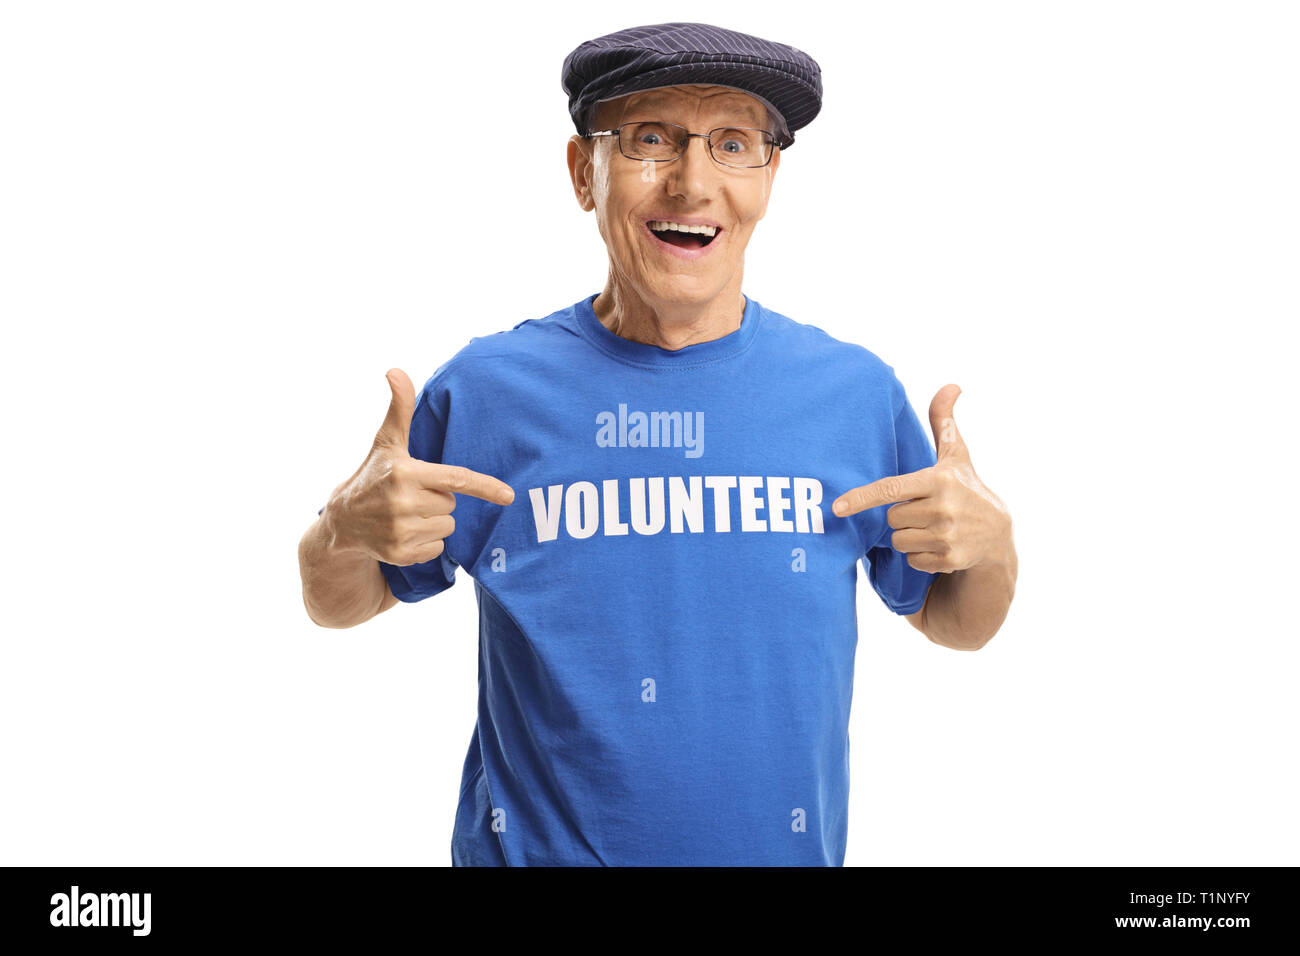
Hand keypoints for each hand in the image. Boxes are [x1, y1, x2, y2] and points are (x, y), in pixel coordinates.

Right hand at [322, 368, 514, 565]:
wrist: (342, 521)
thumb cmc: (374, 475)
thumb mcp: (387, 442)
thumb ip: (400, 408)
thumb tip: (395, 370)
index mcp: (405, 473)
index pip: (456, 480)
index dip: (485, 487)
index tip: (509, 495)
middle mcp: (402, 503)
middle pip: (452, 504)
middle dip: (438, 499)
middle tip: (412, 495)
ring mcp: (400, 531)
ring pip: (448, 526)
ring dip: (434, 521)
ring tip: (406, 513)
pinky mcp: (400, 554)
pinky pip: (437, 547)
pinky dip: (427, 541)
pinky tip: (404, 532)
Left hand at [831, 384, 1010, 573]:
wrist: (998, 534)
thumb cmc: (967, 488)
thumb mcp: (956, 455)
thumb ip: (943, 422)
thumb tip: (951, 385)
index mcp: (938, 480)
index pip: (891, 489)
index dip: (862, 498)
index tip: (836, 507)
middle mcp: (943, 508)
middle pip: (891, 517)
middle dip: (901, 515)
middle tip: (924, 510)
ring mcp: (947, 536)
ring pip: (899, 540)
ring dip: (909, 536)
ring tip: (932, 527)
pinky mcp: (949, 559)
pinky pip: (911, 559)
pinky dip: (920, 555)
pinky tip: (939, 544)